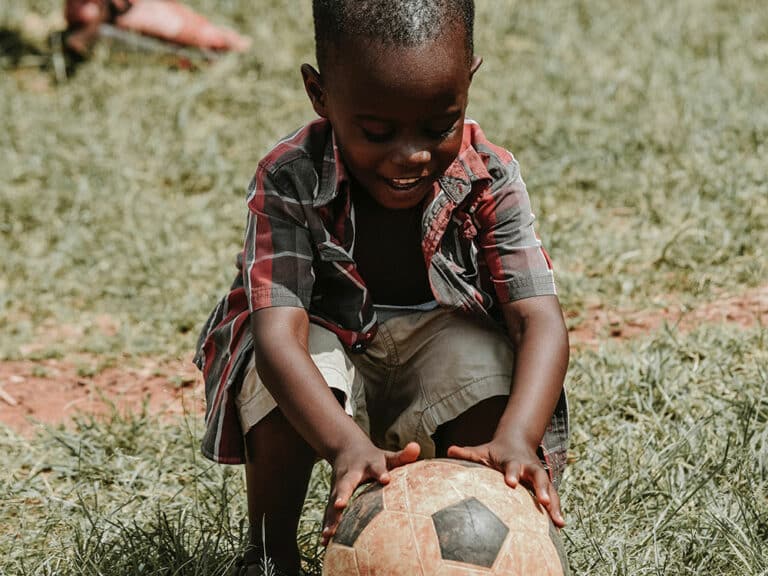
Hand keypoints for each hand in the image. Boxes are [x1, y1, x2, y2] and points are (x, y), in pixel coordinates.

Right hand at [322, 440, 419, 544]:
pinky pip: (329, 512)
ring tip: (328, 534)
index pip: (376, 468)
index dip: (381, 473)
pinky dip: (327, 525)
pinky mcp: (333, 497)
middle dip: (342, 494)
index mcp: (368, 464)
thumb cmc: (373, 458)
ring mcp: (338, 487)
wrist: (345, 448)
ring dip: (331, 518)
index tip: (386, 479)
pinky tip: (325, 543)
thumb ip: (403, 455)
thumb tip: (417, 447)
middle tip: (340, 505)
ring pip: (333, 502)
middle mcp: (350, 475)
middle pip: (346, 485)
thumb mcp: (387, 455)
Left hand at [447, 438, 564, 527]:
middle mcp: (528, 467)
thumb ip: (466, 454)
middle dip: (541, 488)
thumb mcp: (482, 451)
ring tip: (558, 522)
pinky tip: (560, 526)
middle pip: (538, 476)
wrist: (517, 442)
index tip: (510, 483)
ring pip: (550, 488)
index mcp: (512, 460)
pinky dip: (557, 510)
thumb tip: (449, 450)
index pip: (512, 465)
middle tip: (543, 501)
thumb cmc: (495, 452)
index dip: (512, 473)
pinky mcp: (544, 485)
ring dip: (554, 504)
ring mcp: (538, 476)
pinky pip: (553, 497)